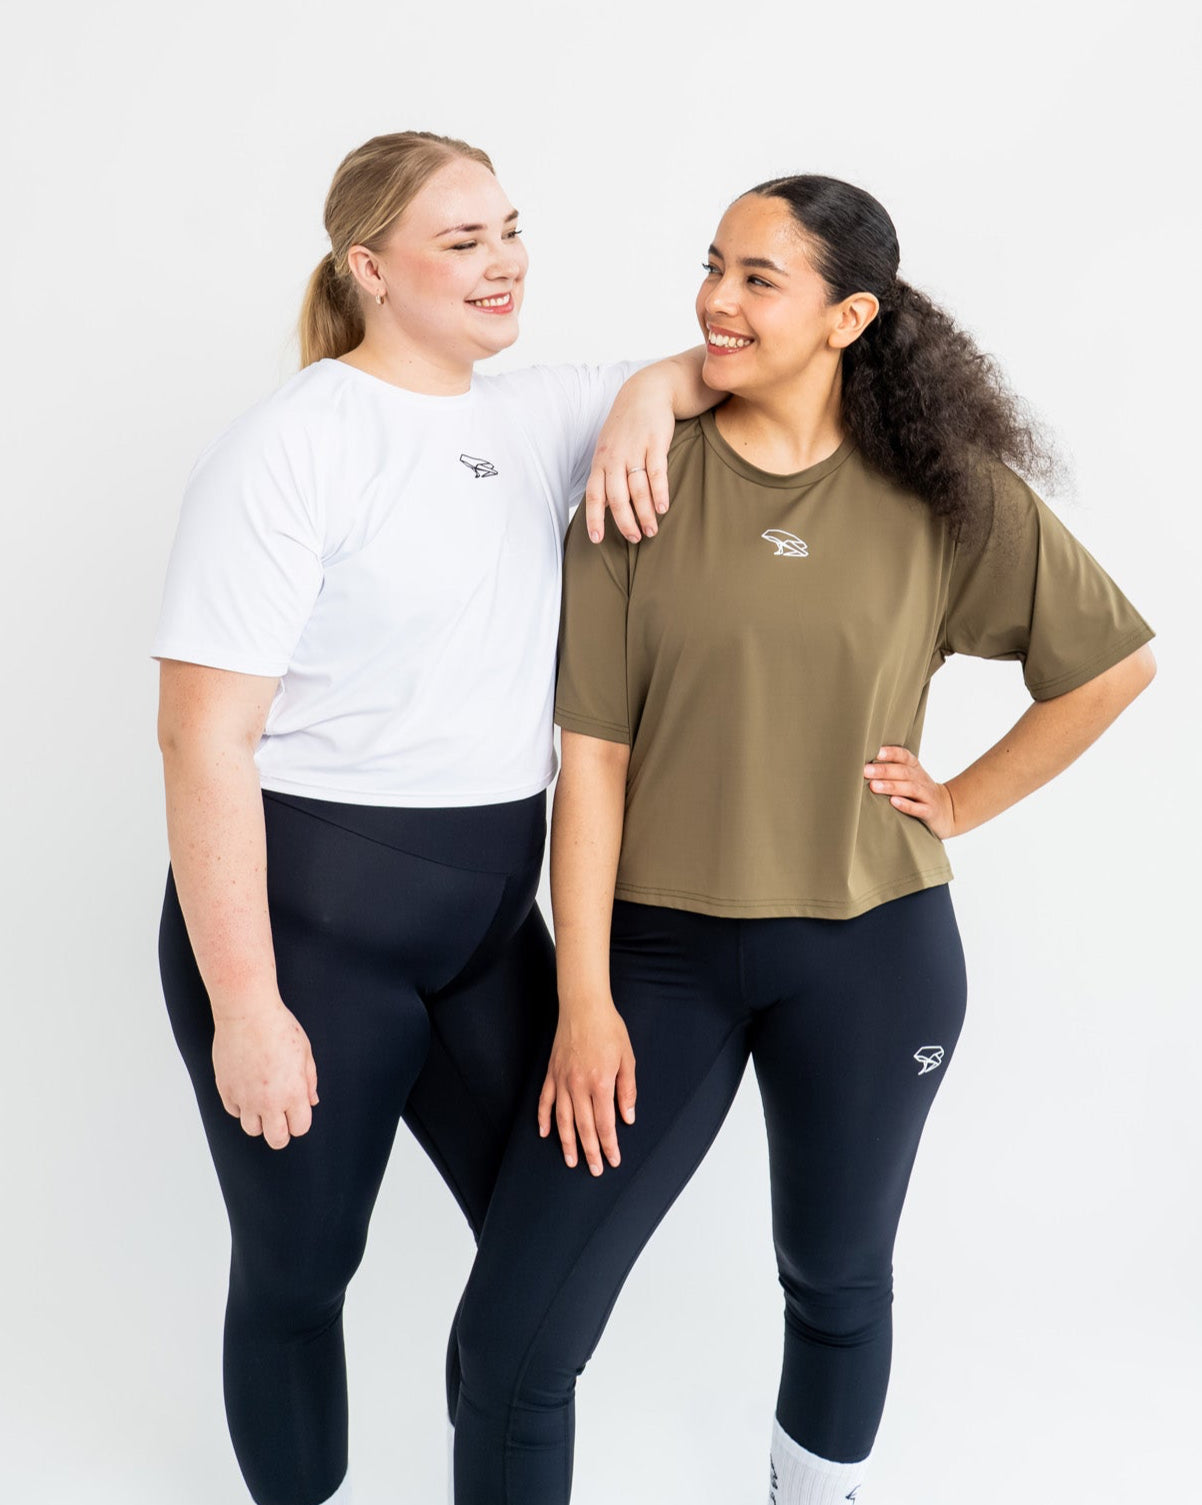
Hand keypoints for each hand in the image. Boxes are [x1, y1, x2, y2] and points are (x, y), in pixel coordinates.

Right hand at [212, 1001, 319, 1149]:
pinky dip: (241, 1106)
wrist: (247, 1012)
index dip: (300, 1122)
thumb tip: (311, 1101)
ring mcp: (245, 1097)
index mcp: (293, 1092)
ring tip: (262, 1101)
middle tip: (281, 1119)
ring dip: (259, 1120)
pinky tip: (247, 1089)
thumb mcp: (305, 1052)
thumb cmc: (279, 1027)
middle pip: (276, 1140)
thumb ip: (309, 1081)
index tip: (297, 1112)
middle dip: (281, 1133)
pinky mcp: (226, 1090)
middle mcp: (269, 1101)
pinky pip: (234, 1111)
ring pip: (252, 1129)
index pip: (300, 1128)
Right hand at [537, 1002, 636, 1174]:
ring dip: (566, 1142)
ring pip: (563, 1119)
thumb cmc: (609, 1029)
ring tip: (571, 1160)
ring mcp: (562, 1080)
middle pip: (584, 1126)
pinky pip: (545, 1100)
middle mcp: (579, 1085)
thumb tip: (628, 1117)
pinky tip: (545, 1133)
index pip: (605, 1123)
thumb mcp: (627, 1058)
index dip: (609, 1145)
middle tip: (594, 1170)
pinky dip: (544, 1118)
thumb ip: (627, 1090)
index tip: (612, 1160)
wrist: (584, 1006)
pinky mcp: (551, 1073)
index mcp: (601, 1082)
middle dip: (590, 1151)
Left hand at [582, 374, 673, 544]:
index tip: (597, 539)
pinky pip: (657, 473)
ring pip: (638, 489)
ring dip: (645, 513)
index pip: (594, 495)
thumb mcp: (607, 449)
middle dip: (625, 522)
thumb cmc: (625, 428)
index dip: (594, 518)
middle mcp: (615, 457)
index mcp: (600, 461)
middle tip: (635, 538)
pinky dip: (659, 492)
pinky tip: (663, 508)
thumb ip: (605, 476)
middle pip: (617, 497)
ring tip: (652, 531)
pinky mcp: (655, 443)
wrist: (645, 392)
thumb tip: (603, 508)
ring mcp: (635, 450)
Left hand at [863, 745, 957, 838]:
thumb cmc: (918, 792)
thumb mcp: (908, 778)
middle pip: (903, 772)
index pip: (904, 756)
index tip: (875, 751)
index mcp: (914, 768)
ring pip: (910, 788)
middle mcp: (921, 779)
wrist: (947, 810)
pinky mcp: (929, 812)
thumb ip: (890, 770)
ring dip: (891, 786)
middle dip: (883, 770)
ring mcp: (926, 795)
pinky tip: (893, 802)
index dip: (891, 753)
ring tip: (873, 786)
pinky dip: (906, 805)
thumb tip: (858, 765)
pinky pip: (918, 808)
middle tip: (864, 771)